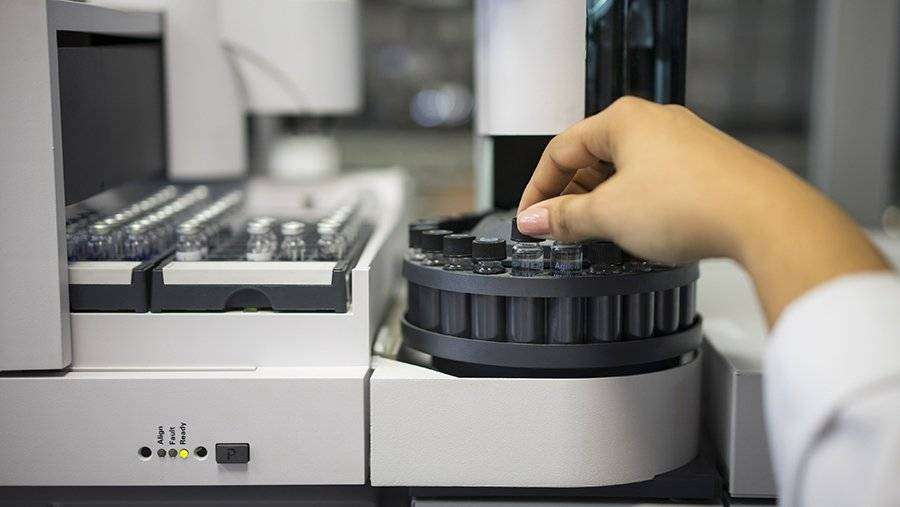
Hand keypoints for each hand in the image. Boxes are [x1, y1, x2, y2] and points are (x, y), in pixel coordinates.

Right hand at [515, 96, 887, 322]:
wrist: (763, 218)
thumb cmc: (692, 203)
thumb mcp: (610, 215)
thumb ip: (565, 217)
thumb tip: (536, 219)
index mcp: (623, 120)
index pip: (561, 150)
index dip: (538, 189)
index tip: (530, 219)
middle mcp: (655, 123)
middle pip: (593, 159)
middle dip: (571, 198)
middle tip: (560, 233)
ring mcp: (684, 143)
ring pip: (625, 173)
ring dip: (603, 205)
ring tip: (597, 238)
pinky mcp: (705, 167)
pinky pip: (655, 183)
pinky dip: (635, 207)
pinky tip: (636, 234)